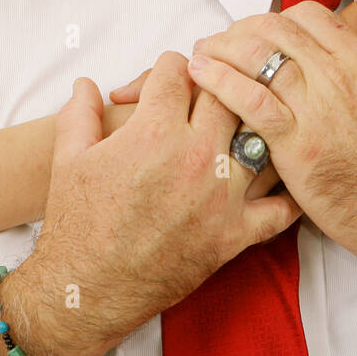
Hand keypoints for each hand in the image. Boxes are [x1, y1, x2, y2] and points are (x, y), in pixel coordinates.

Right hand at [22, 52, 302, 355]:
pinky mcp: (235, 234)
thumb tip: (86, 83)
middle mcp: (195, 156)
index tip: (170, 74)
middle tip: (210, 89)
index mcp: (153, 130)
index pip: (177, 69)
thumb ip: (79, 112)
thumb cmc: (76, 223)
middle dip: (217, 83)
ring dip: (255, 125)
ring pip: (261, 137)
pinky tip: (286, 177)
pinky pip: (280, 208)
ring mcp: (222, 196)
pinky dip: (288, 193)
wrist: (88, 290)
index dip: (170, 65)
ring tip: (249, 121)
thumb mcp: (68, 158)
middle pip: (227, 93)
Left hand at [185, 0, 356, 287]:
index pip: (306, 15)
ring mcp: (315, 110)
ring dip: (221, 49)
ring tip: (201, 54)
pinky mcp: (296, 146)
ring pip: (257, 58)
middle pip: (273, 30)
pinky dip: (221, 82)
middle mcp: (337, 77)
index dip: (275, 18)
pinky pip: (251, 101)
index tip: (259, 34)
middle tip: (220, 42)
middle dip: (240, 30)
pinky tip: (201, 75)